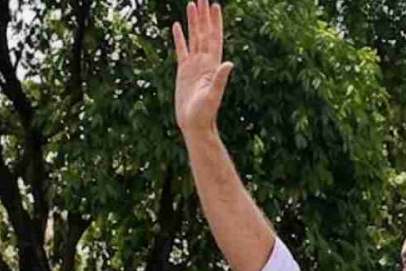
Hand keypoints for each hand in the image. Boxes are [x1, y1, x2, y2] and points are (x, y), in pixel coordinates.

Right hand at [173, 0, 234, 136]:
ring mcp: (194, 65)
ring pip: (193, 38)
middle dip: (204, 15)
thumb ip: (220, 79)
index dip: (215, 22)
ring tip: (192, 4)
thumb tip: (228, 63)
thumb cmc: (205, 114)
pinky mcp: (183, 71)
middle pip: (204, 33)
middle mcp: (204, 62)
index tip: (215, 5)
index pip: (214, 38)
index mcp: (212, 65)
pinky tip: (176, 26)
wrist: (194, 124)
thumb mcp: (213, 96)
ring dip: (193, 21)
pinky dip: (179, 37)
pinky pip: (181, 50)